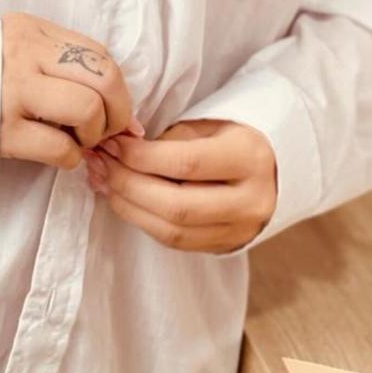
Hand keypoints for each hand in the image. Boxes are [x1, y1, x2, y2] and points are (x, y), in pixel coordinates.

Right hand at [0, 12, 139, 168]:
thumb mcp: (16, 47)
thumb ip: (62, 66)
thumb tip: (125, 112)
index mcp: (33, 31)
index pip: (99, 54)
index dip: (119, 88)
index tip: (119, 112)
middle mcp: (27, 56)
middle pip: (104, 79)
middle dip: (117, 112)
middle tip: (107, 131)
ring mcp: (14, 93)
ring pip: (87, 110)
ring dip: (93, 134)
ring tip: (78, 140)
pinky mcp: (3, 131)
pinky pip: (59, 148)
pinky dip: (70, 158)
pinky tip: (58, 155)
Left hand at [85, 117, 277, 253]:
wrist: (271, 169)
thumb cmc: (231, 137)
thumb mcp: (210, 125)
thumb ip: (170, 138)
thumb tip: (118, 147)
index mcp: (249, 159)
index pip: (187, 164)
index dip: (143, 157)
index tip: (113, 144)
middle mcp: (250, 201)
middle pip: (177, 206)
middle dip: (129, 185)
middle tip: (99, 164)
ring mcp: (239, 231)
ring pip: (173, 231)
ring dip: (129, 206)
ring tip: (103, 181)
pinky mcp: (225, 247)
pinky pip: (175, 242)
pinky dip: (143, 221)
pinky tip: (122, 200)